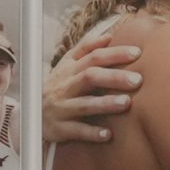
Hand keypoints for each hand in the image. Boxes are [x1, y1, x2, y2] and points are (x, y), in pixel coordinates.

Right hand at [45, 20, 141, 145]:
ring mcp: (61, 107)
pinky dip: (91, 133)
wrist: (31, 115)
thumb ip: (86, 49)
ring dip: (105, 103)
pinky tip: (108, 134)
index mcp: (70, 70)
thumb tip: (108, 35)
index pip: (93, 57)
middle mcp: (65, 86)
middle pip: (89, 77)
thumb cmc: (57, 88)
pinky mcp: (59, 128)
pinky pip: (75, 130)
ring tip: (126, 103)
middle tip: (138, 80)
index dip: (114, 54)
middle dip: (114, 77)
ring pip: (84, 104)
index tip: (137, 53)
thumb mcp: (66, 65)